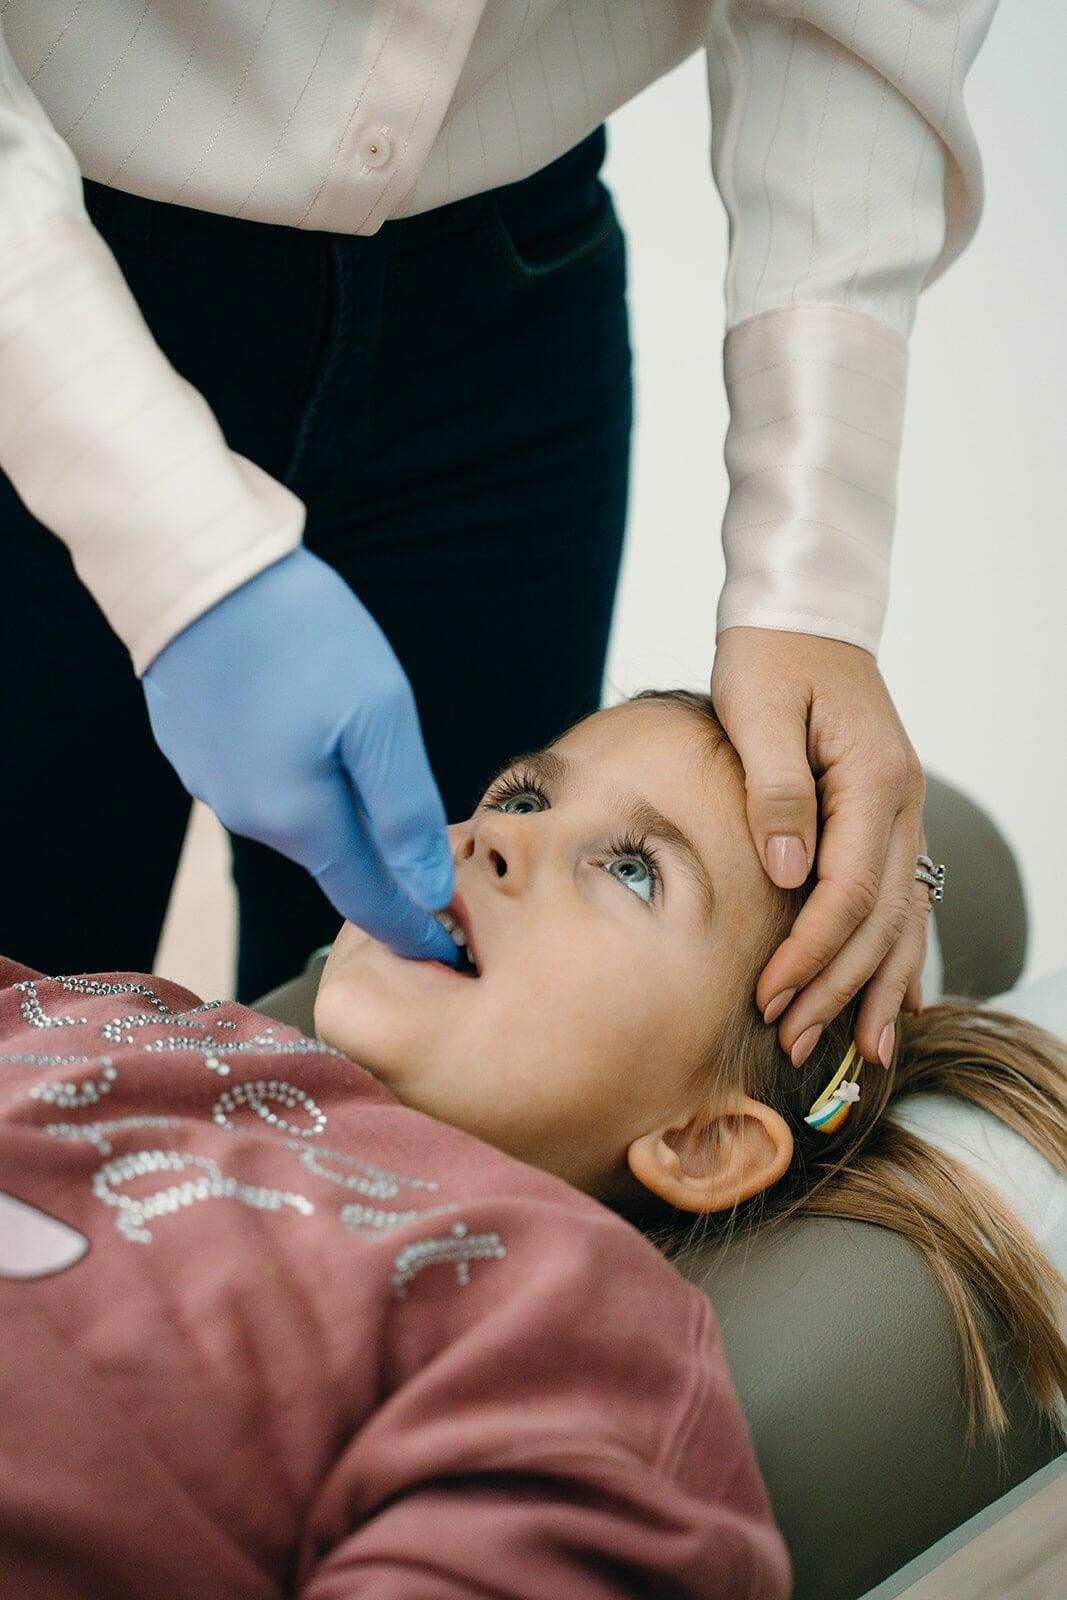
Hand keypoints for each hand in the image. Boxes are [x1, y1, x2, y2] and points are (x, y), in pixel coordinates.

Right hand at [142, 547, 459, 967]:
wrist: (193, 566)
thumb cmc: (298, 634)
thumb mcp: (377, 719)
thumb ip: (403, 812)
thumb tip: (428, 888)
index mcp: (298, 819)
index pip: (366, 898)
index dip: (411, 928)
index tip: (446, 955)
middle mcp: (249, 816)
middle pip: (334, 852)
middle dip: (380, 860)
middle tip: (430, 858)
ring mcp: (212, 781)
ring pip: (298, 810)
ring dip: (338, 802)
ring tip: (370, 766)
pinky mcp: (194, 745)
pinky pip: (262, 774)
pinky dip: (297, 766)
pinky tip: (307, 721)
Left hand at [710, 627, 926, 1066]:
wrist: (800, 614)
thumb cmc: (768, 656)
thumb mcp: (756, 709)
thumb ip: (774, 792)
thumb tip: (788, 874)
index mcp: (872, 778)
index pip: (847, 891)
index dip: (810, 952)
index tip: (770, 996)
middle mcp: (899, 801)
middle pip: (879, 918)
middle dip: (838, 987)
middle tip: (792, 1040)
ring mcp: (898, 810)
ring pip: (901, 916)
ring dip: (877, 985)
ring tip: (862, 1052)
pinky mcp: (880, 815)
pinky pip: (899, 895)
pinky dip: (897, 951)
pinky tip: (895, 999)